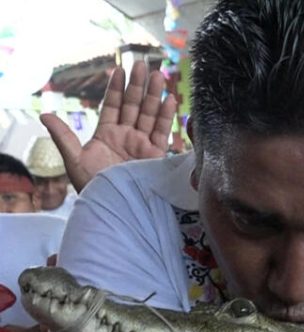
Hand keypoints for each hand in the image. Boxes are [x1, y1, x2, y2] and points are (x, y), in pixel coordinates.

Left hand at [40, 61, 176, 191]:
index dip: (116, 89)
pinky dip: (166, 117)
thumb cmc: (92, 186)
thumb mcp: (73, 160)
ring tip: (159, 75)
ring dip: (154, 95)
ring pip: (149, 115)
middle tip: (144, 65)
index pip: (113, 107)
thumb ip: (63, 136)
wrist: (114, 207)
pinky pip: (162, 132)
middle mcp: (127, 137)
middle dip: (139, 86)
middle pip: (134, 106)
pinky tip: (170, 100)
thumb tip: (44, 115)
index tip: (119, 71)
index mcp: (107, 135)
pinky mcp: (157, 155)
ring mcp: (143, 145)